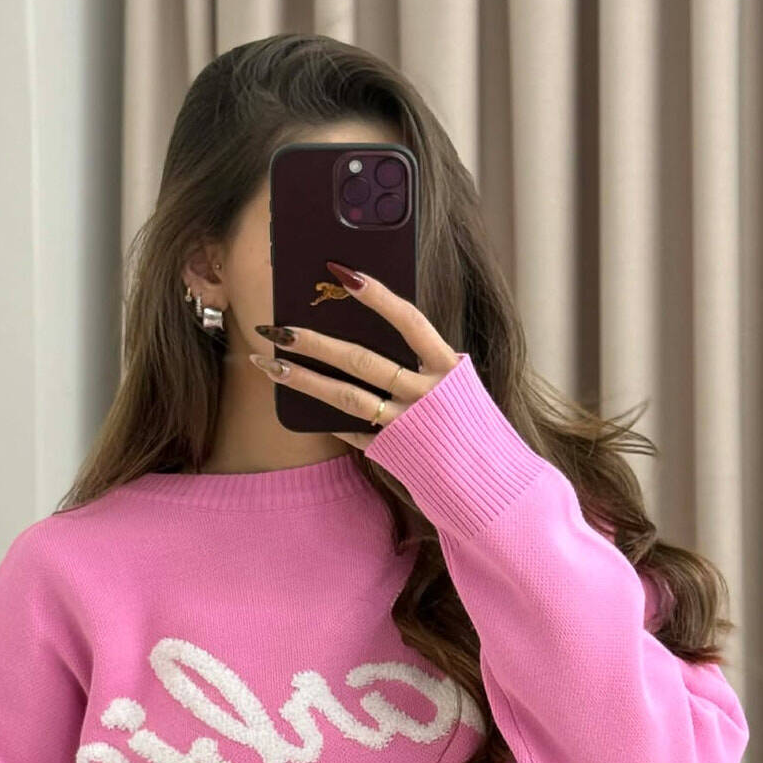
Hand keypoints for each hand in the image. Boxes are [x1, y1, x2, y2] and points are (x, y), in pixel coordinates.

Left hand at [249, 263, 460, 447]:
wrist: (493, 489)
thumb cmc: (474, 430)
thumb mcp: (458, 389)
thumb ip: (425, 366)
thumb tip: (372, 337)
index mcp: (448, 368)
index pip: (409, 321)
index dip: (377, 296)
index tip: (342, 272)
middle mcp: (428, 395)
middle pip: (361, 360)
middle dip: (314, 341)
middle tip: (276, 328)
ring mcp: (408, 426)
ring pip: (346, 397)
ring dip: (303, 379)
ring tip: (269, 364)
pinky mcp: (394, 455)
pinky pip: (353, 432)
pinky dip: (330, 419)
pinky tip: (304, 407)